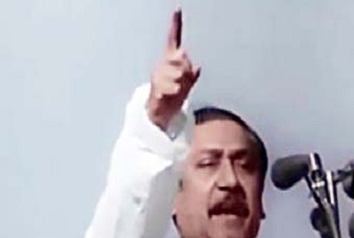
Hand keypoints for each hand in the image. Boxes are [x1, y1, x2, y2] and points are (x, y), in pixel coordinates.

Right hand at [146, 9, 200, 128]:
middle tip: (183, 81)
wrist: (161, 111)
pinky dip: (175, 92)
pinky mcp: (156, 86)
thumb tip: (197, 69)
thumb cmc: (175, 93)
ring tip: (177, 90)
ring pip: (179, 73)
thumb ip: (193, 73)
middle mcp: (163, 62)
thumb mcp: (188, 82)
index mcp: (170, 57)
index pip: (174, 37)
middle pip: (182, 58)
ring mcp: (158, 74)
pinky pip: (172, 86)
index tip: (177, 8)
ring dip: (182, 84)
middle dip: (187, 71)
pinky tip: (171, 94)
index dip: (175, 23)